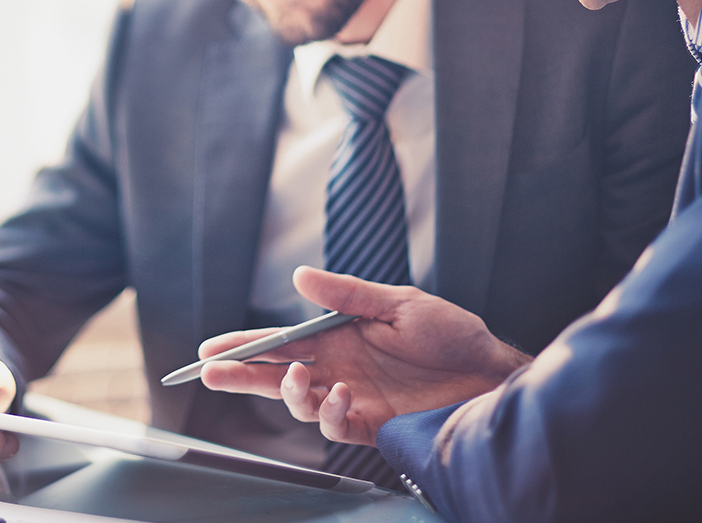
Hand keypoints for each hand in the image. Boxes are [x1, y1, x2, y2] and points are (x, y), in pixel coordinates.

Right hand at [198, 266, 529, 444]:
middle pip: (275, 375)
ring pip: (299, 404)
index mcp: (338, 337)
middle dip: (241, 376)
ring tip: (295, 378)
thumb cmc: (450, 334)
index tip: (211, 349)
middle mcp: (338, 368)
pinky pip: (336, 425)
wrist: (490, 373)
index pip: (280, 342)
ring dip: (288, 393)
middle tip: (211, 374)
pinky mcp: (373, 424)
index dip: (244, 346)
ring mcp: (353, 398)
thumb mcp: (398, 303)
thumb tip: (299, 277)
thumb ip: (346, 295)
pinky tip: (340, 395)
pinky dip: (330, 412)